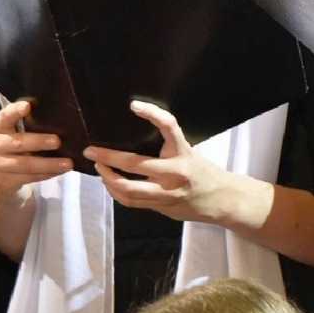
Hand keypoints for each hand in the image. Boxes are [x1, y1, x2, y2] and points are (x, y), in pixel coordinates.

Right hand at [0, 100, 70, 200]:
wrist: (0, 176)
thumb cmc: (14, 143)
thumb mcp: (15, 130)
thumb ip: (27, 122)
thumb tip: (58, 117)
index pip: (4, 116)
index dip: (15, 111)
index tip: (27, 106)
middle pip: (17, 142)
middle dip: (38, 142)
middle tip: (58, 141)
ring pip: (24, 164)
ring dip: (48, 164)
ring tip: (67, 163)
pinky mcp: (2, 181)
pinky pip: (28, 177)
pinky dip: (46, 174)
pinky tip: (60, 171)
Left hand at [85, 101, 236, 223]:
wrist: (222, 199)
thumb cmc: (203, 172)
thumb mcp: (189, 154)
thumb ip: (166, 151)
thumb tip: (134, 142)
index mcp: (183, 153)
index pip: (168, 127)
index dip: (152, 114)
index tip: (134, 106)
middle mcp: (174, 172)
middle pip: (134, 164)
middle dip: (107, 157)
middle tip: (92, 151)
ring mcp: (166, 192)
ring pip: (127, 189)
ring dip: (108, 179)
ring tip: (99, 169)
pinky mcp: (161, 206)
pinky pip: (132, 202)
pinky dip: (117, 193)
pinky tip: (111, 186)